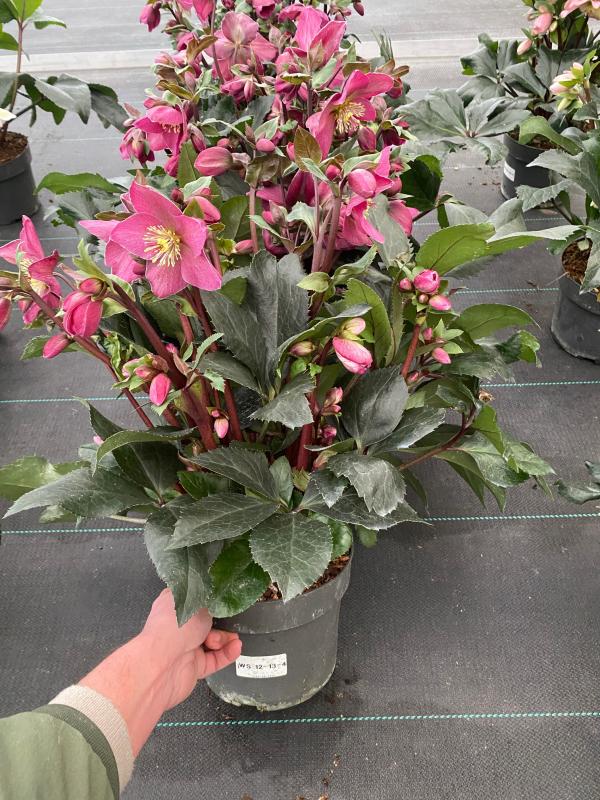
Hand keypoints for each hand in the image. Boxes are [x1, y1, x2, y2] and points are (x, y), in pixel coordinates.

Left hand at [80, 589, 241, 755]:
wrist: (163, 664)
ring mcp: (185, 648)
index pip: (191, 598)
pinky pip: (214, 659)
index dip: (206, 597)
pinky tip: (236, 647)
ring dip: (225, 639)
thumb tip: (216, 593)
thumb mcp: (198, 601)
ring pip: (212, 641)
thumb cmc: (174, 627)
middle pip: (205, 621)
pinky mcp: (192, 667)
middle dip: (220, 621)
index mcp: (172, 606)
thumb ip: (210, 597)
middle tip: (227, 620)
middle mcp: (177, 627)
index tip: (220, 596)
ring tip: (231, 637)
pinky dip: (227, 654)